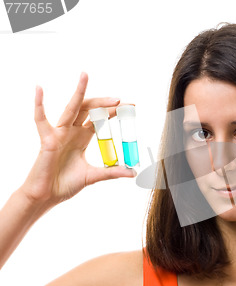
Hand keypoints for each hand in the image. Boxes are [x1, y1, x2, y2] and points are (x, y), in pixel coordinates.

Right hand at [19, 72, 134, 207]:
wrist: (47, 196)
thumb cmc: (65, 184)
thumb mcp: (93, 176)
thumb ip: (112, 172)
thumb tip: (132, 172)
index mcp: (82, 137)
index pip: (99, 119)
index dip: (113, 112)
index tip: (130, 108)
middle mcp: (71, 132)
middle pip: (89, 110)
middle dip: (104, 103)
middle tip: (121, 101)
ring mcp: (59, 133)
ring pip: (70, 108)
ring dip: (78, 92)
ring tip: (85, 76)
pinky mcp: (47, 139)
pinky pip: (41, 120)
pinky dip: (39, 104)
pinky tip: (39, 89)